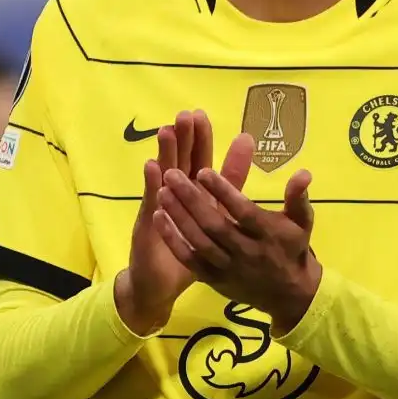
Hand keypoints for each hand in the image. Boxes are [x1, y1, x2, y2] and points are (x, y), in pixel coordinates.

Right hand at [116, 110, 213, 334]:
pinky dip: (151, 183)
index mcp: (196, 194)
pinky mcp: (147, 224)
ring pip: (164, 176)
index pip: (201, 162)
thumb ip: (231, 186)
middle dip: (185, 138)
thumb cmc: (192, 251)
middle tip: (188, 114)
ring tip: (169, 130)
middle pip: (182, 162)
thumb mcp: (217, 218)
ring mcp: (159, 207)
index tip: (204, 116)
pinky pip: (150, 201)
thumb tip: (249, 164)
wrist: (160, 284)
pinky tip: (151, 165)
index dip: (202, 141)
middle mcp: (176, 196)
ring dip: (166, 154)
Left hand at [154, 133, 321, 335]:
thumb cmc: (292, 249)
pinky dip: (173, 240)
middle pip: (214, 225)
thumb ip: (298, 197)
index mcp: (267, 234)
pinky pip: (190, 259)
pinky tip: (158, 218)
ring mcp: (227, 268)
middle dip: (191, 199)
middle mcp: (246, 252)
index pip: (243, 211)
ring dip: (178, 216)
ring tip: (161, 191)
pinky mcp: (213, 280)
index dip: (223, 192)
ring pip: (199, 241)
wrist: (288, 295)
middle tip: (171, 174)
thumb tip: (304, 172)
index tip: (203, 170)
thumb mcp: (302, 222)